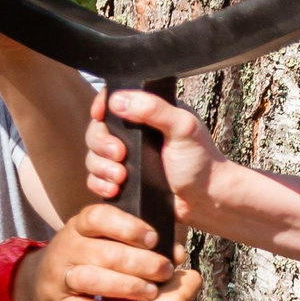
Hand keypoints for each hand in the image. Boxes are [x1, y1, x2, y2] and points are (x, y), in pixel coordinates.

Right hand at [17, 203, 176, 300]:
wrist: (44, 290)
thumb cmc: (92, 261)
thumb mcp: (107, 242)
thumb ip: (141, 241)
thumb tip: (177, 250)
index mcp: (81, 227)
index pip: (98, 217)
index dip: (128, 226)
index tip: (153, 239)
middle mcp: (68, 249)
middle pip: (104, 252)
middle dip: (141, 262)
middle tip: (165, 271)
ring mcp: (60, 278)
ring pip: (91, 279)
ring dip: (127, 286)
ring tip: (152, 293)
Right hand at [84, 89, 227, 227]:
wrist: (206, 200)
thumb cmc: (201, 161)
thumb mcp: (184, 128)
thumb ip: (155, 110)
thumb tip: (118, 100)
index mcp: (149, 114)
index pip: (114, 101)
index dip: (102, 105)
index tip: (99, 114)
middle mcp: (134, 134)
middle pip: (97, 130)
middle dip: (101, 143)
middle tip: (120, 155)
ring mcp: (126, 158)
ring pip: (93, 156)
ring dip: (101, 167)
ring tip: (120, 178)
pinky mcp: (122, 180)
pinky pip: (95, 179)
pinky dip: (99, 184)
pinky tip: (114, 190)